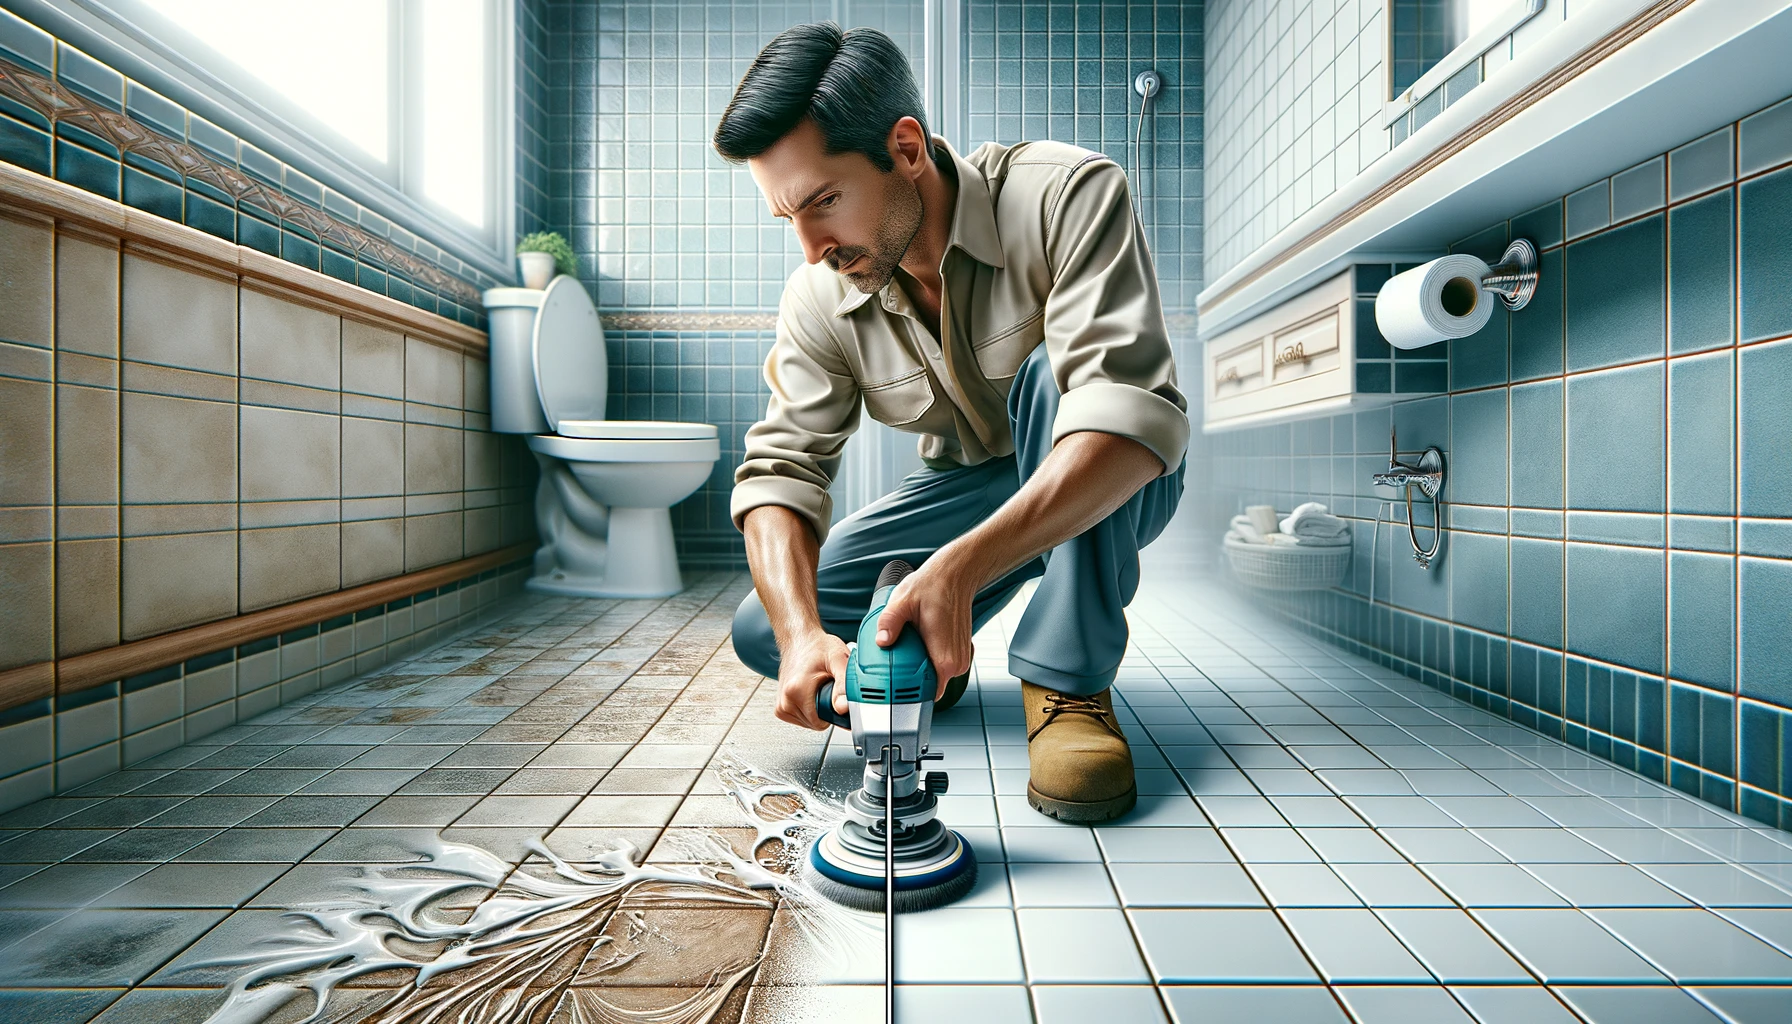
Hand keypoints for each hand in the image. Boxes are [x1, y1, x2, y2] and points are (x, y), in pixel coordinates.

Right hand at [774, 631, 850, 730]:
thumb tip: (843, 708)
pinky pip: (801, 719)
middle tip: (826, 688)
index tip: (834, 694)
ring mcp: (780, 705)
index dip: (834, 711)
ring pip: (808, 723)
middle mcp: (785, 700)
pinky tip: (810, 693)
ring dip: (817, 709)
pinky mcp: (780, 708)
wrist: (799, 639)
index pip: (822, 722)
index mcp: (796, 691)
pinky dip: (809, 709)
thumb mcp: (838, 660)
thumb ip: (844, 685)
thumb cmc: (817, 647)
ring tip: (817, 688)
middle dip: (825, 709)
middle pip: (815, 723)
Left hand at [874, 560, 974, 698]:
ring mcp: (959, 657)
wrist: (955, 575)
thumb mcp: (903, 602)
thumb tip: (881, 640)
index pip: (928, 696)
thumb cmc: (933, 586)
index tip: (891, 694)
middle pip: (929, 687)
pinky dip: (926, 660)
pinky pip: (939, 665)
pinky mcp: (958, 651)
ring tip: (902, 654)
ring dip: (918, 669)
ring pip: (934, 676)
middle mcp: (956, 662)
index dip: (908, 698)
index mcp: (944, 657)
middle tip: (890, 668)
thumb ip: (890, 622)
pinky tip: (915, 645)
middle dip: (909, 682)